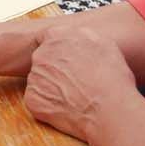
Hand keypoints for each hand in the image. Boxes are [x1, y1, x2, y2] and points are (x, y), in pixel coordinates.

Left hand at [21, 26, 139, 145]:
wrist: (109, 110)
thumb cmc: (112, 79)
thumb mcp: (104, 44)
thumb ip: (82, 36)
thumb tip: (77, 37)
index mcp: (57, 36)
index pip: (49, 39)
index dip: (60, 52)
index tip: (70, 62)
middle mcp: (41, 54)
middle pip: (42, 60)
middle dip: (54, 69)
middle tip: (74, 81)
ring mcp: (34, 77)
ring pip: (40, 80)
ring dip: (51, 87)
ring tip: (74, 96)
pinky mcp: (32, 98)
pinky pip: (37, 99)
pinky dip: (48, 104)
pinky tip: (66, 108)